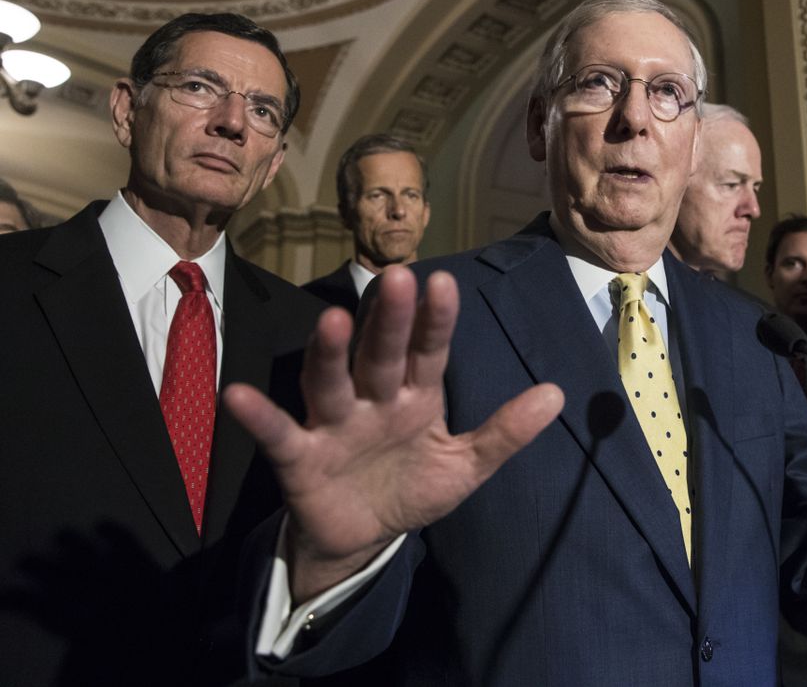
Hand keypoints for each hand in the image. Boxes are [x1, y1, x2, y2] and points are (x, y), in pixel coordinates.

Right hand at [224, 267, 563, 599]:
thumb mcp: (465, 466)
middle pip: (380, 355)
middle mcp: (372, 399)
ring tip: (328, 319)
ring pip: (329, 382)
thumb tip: (558, 393)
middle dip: (387, 320)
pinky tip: (238, 397)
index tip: (443, 283)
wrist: (360, 539)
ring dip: (327, 353)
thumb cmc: (410, 488)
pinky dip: (259, 416)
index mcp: (415, 396)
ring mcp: (333, 424)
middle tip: (395, 277)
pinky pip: (278, 433)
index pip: (428, 351)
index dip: (435, 321)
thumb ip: (505, 432)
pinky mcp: (299, 457)